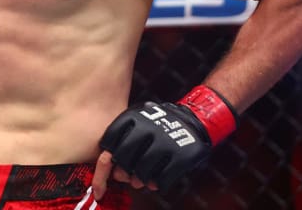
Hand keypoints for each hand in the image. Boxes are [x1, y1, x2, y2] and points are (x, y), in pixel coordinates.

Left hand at [92, 86, 237, 199]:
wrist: (194, 120)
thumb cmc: (160, 125)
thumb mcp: (141, 121)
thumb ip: (125, 140)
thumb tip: (114, 172)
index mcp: (136, 117)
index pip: (111, 138)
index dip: (107, 155)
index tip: (110, 165)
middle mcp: (149, 128)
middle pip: (124, 157)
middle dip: (123, 170)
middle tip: (127, 176)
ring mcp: (165, 142)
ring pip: (142, 171)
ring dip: (140, 179)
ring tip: (142, 180)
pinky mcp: (180, 156)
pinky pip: (162, 178)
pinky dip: (157, 184)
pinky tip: (158, 181)